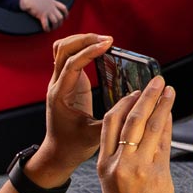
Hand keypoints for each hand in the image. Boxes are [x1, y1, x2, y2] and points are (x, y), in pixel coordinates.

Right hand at [19, 0, 67, 29]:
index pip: (64, 8)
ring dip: (54, 27)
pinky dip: (47, 28)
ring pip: (55, 22)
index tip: (65, 18)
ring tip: (52, 29)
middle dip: (60, 23)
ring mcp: (47, 11)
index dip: (66, 14)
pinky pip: (46, 24)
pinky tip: (46, 30)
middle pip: (60, 17)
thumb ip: (49, 2)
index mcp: (53, 2)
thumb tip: (49, 6)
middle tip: (57, 26)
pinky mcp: (42, 15)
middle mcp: (52, 7)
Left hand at [27, 33, 112, 181]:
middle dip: (85, 39)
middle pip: (63, 49)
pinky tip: (98, 50)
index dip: (90, 51)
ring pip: (63, 49)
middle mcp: (56, 85)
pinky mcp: (68, 82)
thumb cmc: (73, 146)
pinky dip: (81, 48)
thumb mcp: (95, 135)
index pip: (71, 64)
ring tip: (103, 41)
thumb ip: (114, 119)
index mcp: (60, 96)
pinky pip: (69, 56)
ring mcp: (60, 82)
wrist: (58, 153)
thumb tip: (135, 101)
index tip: (108, 44)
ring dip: (81, 40)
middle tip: (108, 39)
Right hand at [97, 75, 176, 192]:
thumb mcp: (115, 187)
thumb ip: (125, 161)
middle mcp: (118, 164)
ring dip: (161, 105)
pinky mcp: (156, 175)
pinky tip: (173, 113)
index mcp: (104, 166)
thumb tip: (144, 136)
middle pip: (130, 119)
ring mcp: (137, 169)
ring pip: (149, 127)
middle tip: (156, 81)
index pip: (110, 125)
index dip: (124, 103)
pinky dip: (168, 125)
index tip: (135, 92)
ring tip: (169, 90)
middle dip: (145, 96)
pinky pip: (163, 143)